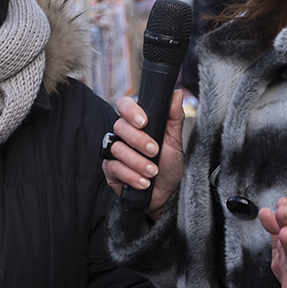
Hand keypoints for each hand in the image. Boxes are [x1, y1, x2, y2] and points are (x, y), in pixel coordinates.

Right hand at [101, 90, 184, 219]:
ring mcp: (115, 152)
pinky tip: (144, 182)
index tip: (144, 122)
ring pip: (118, 149)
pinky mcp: (110, 170)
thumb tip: (176, 93)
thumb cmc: (170, 165)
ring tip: (153, 171)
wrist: (167, 194)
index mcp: (137, 123)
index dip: (131, 111)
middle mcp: (123, 135)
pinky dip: (131, 175)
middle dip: (138, 140)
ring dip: (138, 162)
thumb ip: (174, 117)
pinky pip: (115, 168)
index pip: (124, 106)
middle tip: (154, 151)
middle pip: (120, 126)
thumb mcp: (175, 140)